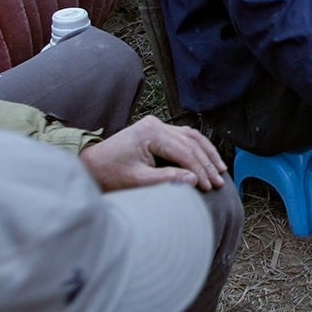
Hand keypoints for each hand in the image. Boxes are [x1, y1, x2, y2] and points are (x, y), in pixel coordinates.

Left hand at [81, 116, 226, 190]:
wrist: (91, 165)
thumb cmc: (110, 174)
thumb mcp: (138, 180)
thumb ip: (167, 179)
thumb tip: (194, 180)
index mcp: (150, 132)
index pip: (184, 152)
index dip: (200, 170)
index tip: (210, 186)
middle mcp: (155, 124)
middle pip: (191, 143)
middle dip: (207, 163)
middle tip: (219, 182)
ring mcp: (156, 125)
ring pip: (191, 136)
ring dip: (206, 153)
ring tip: (221, 170)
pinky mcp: (156, 130)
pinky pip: (183, 137)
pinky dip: (197, 148)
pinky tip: (207, 159)